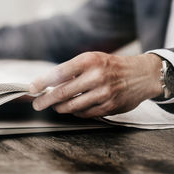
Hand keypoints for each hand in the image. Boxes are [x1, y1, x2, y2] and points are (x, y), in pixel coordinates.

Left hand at [29, 52, 163, 117]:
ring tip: (54, 106)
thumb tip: (47, 84)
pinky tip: (72, 109)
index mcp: (89, 61)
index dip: (42, 82)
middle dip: (45, 100)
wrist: (142, 75)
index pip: (59, 73)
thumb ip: (72, 70)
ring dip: (59, 107)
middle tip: (37, 104)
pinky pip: (85, 113)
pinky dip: (75, 112)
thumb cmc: (111, 66)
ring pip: (72, 106)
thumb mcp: (92, 59)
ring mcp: (104, 93)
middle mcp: (96, 76)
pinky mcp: (110, 106)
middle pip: (62, 93)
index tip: (31, 88)